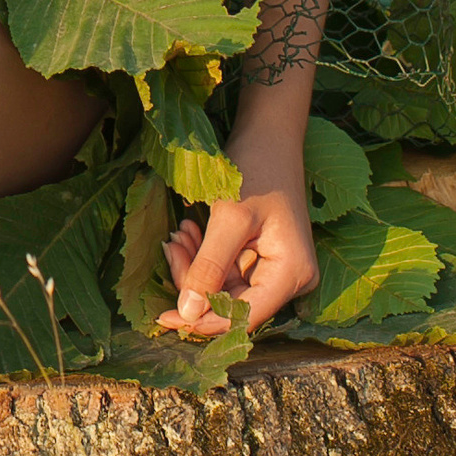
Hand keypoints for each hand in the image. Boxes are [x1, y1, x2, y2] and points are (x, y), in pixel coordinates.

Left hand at [155, 125, 318, 339]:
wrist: (269, 134)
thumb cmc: (256, 168)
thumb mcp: (229, 218)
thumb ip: (208, 268)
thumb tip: (187, 314)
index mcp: (291, 274)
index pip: (243, 317)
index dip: (203, 321)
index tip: (165, 316)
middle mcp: (289, 279)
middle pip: (231, 305)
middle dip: (195, 284)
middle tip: (171, 246)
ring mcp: (275, 269)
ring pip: (224, 289)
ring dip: (195, 267)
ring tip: (180, 233)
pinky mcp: (261, 258)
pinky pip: (225, 271)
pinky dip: (202, 256)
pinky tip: (189, 231)